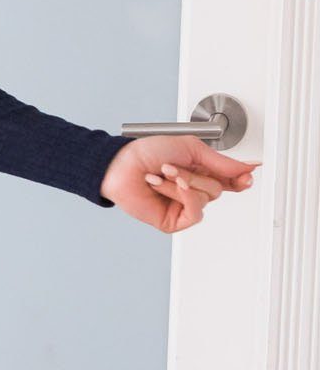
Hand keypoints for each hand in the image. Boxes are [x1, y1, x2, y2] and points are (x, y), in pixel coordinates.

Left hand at [99, 134, 259, 231]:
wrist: (121, 165)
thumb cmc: (147, 153)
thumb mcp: (191, 148)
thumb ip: (222, 162)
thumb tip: (248, 167)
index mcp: (200, 171)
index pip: (228, 181)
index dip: (240, 179)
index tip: (248, 175)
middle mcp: (193, 190)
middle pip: (218, 189)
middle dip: (196, 175)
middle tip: (173, 167)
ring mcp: (183, 206)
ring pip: (206, 199)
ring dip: (184, 183)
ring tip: (163, 174)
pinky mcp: (174, 221)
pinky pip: (195, 213)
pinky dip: (185, 197)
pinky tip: (168, 186)